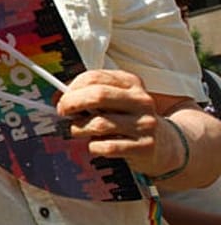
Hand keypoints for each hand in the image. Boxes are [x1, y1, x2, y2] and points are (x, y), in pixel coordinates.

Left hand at [57, 70, 178, 174]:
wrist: (166, 145)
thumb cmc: (129, 119)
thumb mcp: (116, 100)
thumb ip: (91, 94)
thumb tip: (58, 97)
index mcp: (132, 83)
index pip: (95, 77)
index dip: (71, 87)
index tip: (61, 98)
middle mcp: (141, 101)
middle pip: (97, 95)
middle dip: (71, 103)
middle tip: (62, 112)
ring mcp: (145, 124)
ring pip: (99, 123)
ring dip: (79, 128)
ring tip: (78, 130)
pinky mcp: (145, 146)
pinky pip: (107, 146)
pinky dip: (94, 147)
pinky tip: (96, 145)